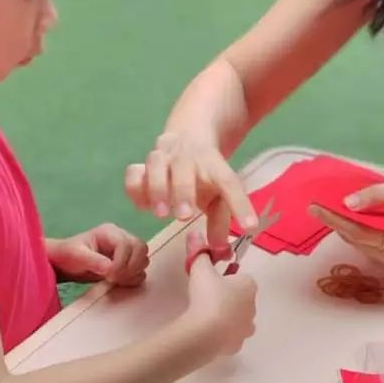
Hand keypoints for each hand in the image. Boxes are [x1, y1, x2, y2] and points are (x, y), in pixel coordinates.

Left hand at [50, 224, 148, 285]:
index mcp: (110, 232)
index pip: (126, 244)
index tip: (110, 275)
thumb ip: (93, 261)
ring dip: (133, 272)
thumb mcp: (76, 256)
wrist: (65, 263)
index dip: (122, 262)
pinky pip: (140, 269)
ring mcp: (126, 250)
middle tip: (115, 278)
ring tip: (116, 280)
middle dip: (131, 266)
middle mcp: (121, 238)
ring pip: (143, 258)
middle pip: (141, 248)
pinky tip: (120, 282)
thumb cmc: (68, 255)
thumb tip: (110, 268)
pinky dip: (134, 277)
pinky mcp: (128, 262)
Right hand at [125, 130, 257, 248]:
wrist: (189, 134)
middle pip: (184, 167)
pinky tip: (142, 206)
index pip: (229, 182)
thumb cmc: (206, 175)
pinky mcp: (143, 163)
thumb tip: (220, 248)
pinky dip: (135, 188)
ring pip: (156, 163)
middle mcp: (189, 157)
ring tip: (160, 213)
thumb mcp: (220, 194)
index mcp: (214, 166)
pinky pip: (134, 172)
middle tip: (184, 216)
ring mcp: (164, 156)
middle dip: (183, 191)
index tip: (249, 226)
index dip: (240, 205)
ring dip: (156, 187)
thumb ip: (221, 220)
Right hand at [180, 230, 256, 356]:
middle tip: (206, 297)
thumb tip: (194, 233)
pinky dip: (222, 335)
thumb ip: (199, 252)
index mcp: (249, 285)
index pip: (242, 277)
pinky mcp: (237, 345)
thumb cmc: (207, 296)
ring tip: (207, 316)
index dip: (227, 277)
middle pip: (241, 298)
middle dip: (228, 297)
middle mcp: (252, 306)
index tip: (212, 280)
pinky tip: (208, 332)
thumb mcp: (200, 269)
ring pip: (239, 319)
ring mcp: (246, 328)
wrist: (206, 332)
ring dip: (228, 317)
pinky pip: (231, 337)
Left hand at [314, 175, 383, 274]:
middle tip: (321, 203)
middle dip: (339, 223)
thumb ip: (377, 196)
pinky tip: (359, 216)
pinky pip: (375, 247)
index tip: (314, 206)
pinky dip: (365, 232)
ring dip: (351, 227)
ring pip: (364, 245)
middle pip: (357, 241)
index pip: (355, 232)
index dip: (333, 218)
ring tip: (335, 207)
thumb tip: (347, 203)